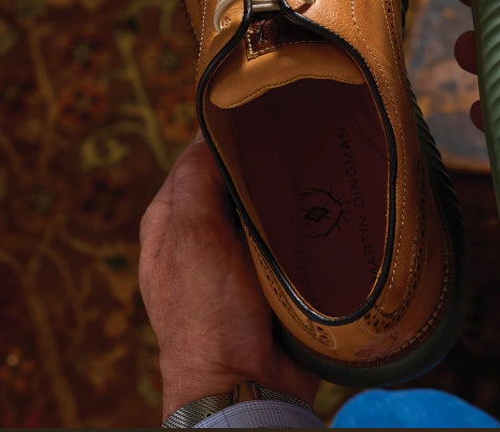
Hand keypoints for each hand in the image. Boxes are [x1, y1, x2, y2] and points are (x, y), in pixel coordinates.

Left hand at [139, 131, 318, 420]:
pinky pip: (292, 234)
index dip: (229, 133)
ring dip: (291, 192)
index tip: (266, 113)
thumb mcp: (191, 238)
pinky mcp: (273, 275)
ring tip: (321, 172)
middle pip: (238, 177)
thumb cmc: (208, 315)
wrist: (247, 384)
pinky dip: (307, 223)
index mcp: (172, 219)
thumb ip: (195, 182)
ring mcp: (239, 256)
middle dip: (266, 161)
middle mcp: (202, 234)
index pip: (200, 156)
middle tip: (303, 141)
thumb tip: (209, 131)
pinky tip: (326, 210)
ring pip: (268, 203)